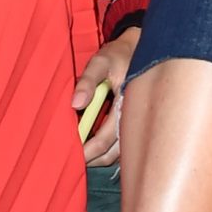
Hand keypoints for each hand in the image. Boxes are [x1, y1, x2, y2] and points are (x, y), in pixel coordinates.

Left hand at [73, 31, 139, 169]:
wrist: (140, 50)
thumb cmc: (118, 56)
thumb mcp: (101, 62)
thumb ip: (87, 81)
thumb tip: (75, 104)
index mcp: (125, 106)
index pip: (104, 140)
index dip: (87, 151)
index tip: (71, 156)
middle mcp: (134, 120)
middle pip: (112, 153)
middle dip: (92, 160)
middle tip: (73, 160)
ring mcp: (136, 124)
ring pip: (117, 153)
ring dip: (100, 157)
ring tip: (82, 155)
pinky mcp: (135, 124)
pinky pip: (122, 146)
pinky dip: (108, 150)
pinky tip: (95, 146)